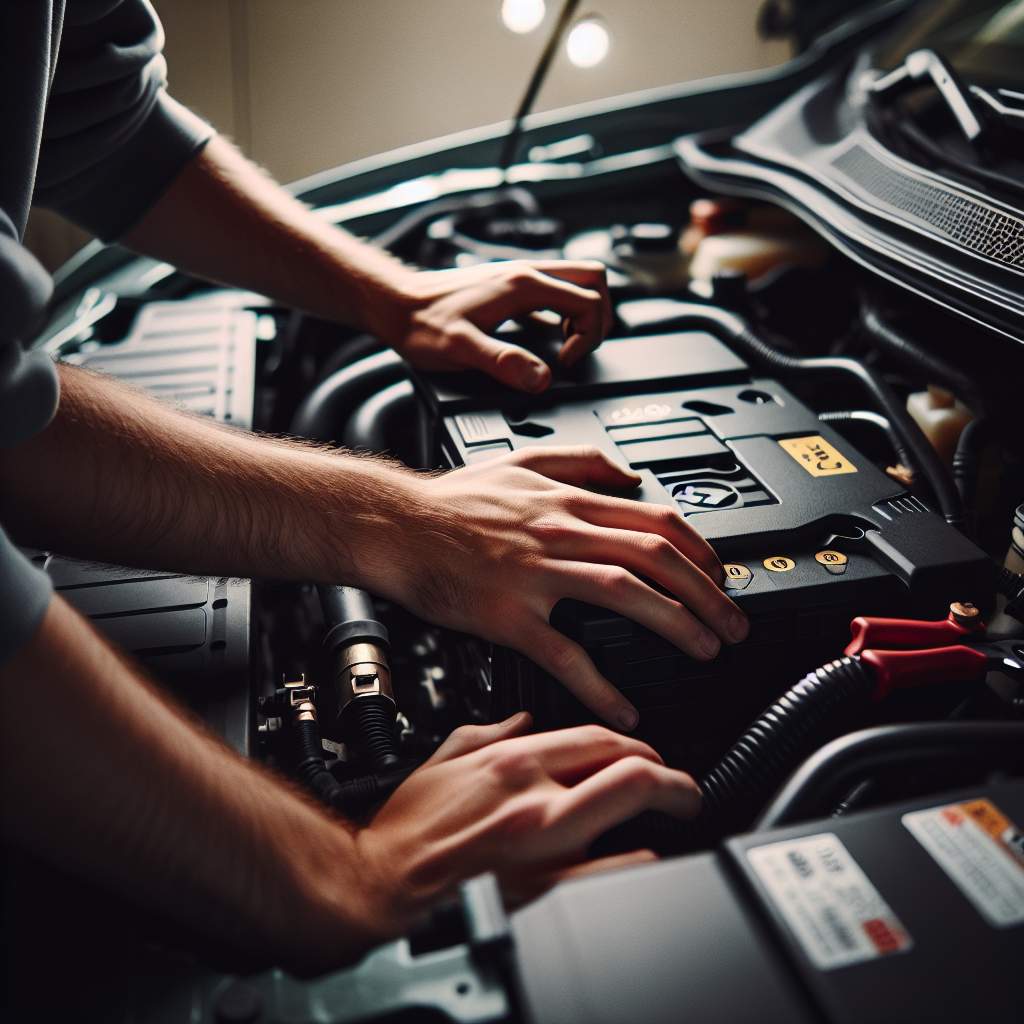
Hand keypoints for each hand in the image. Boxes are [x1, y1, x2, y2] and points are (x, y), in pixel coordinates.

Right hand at [353, 714, 699, 935]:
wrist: (382, 882)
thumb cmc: (408, 827)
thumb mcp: (446, 756)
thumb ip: (491, 731)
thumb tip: (522, 720)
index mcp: (513, 760)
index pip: (597, 737)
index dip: (636, 743)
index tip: (648, 753)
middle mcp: (535, 796)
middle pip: (630, 769)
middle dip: (670, 775)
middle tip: (683, 786)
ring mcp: (546, 844)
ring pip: (632, 814)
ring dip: (665, 812)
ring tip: (676, 817)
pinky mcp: (547, 889)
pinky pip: (616, 871)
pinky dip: (641, 860)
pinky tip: (646, 858)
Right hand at [370, 447, 746, 729]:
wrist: (394, 525)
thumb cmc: (451, 501)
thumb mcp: (521, 461)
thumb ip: (580, 462)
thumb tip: (628, 474)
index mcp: (567, 501)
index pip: (655, 520)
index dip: (701, 551)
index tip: (723, 577)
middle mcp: (559, 531)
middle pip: (655, 556)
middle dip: (707, 593)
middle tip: (734, 625)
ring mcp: (535, 573)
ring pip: (624, 591)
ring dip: (676, 623)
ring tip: (705, 652)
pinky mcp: (507, 614)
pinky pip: (564, 653)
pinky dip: (600, 684)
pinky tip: (625, 708)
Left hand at [380, 260, 612, 391]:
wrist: (393, 303)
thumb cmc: (420, 324)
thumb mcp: (460, 349)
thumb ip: (502, 363)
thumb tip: (541, 379)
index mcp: (524, 285)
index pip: (589, 300)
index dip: (588, 337)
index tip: (562, 362)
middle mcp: (526, 273)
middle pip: (593, 279)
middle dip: (599, 317)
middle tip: (577, 350)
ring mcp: (518, 277)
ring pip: (575, 282)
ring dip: (582, 313)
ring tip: (563, 346)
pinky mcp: (508, 287)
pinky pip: (552, 293)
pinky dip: (561, 314)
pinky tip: (541, 339)